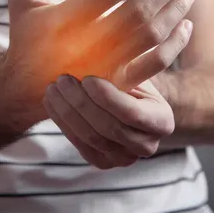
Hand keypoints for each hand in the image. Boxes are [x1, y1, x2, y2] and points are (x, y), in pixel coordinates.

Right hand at [3, 0, 196, 113]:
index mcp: (65, 20)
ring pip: (151, 36)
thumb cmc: (26, 40)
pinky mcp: (118, 85)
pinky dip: (175, 45)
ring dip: (175, 11)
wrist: (25, 91)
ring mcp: (105, 66)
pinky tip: (186, 25)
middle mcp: (87, 44)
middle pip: (138, 11)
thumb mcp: (22, 2)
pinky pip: (154, 64)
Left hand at [43, 75, 173, 168]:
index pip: (131, 113)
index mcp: (162, 121)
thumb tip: (97, 50)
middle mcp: (147, 145)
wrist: (129, 101)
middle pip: (109, 128)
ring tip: (53, 88)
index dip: (106, 97)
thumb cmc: (132, 79)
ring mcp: (124, 158)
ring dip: (67, 112)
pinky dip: (62, 122)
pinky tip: (51, 102)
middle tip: (63, 79)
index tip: (87, 78)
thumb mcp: (134, 71)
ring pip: (91, 137)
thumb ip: (123, 68)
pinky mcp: (102, 162)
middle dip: (81, 103)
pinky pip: (79, 144)